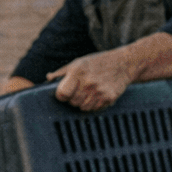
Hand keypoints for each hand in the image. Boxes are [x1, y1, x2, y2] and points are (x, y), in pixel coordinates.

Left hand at [46, 33, 171, 111]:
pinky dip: (94, 104)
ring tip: (89, 92)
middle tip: (79, 91)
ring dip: (83, 103)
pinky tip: (98, 95)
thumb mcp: (78, 62)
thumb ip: (62, 72)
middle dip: (73, 99)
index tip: (64, 93)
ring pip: (82, 108)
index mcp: (77, 72)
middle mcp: (88, 82)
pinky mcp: (109, 98)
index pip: (62, 93)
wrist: (124, 62)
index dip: (62, 95)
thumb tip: (47, 79)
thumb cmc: (98, 62)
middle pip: (72, 102)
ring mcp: (99, 91)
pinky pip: (94, 109)